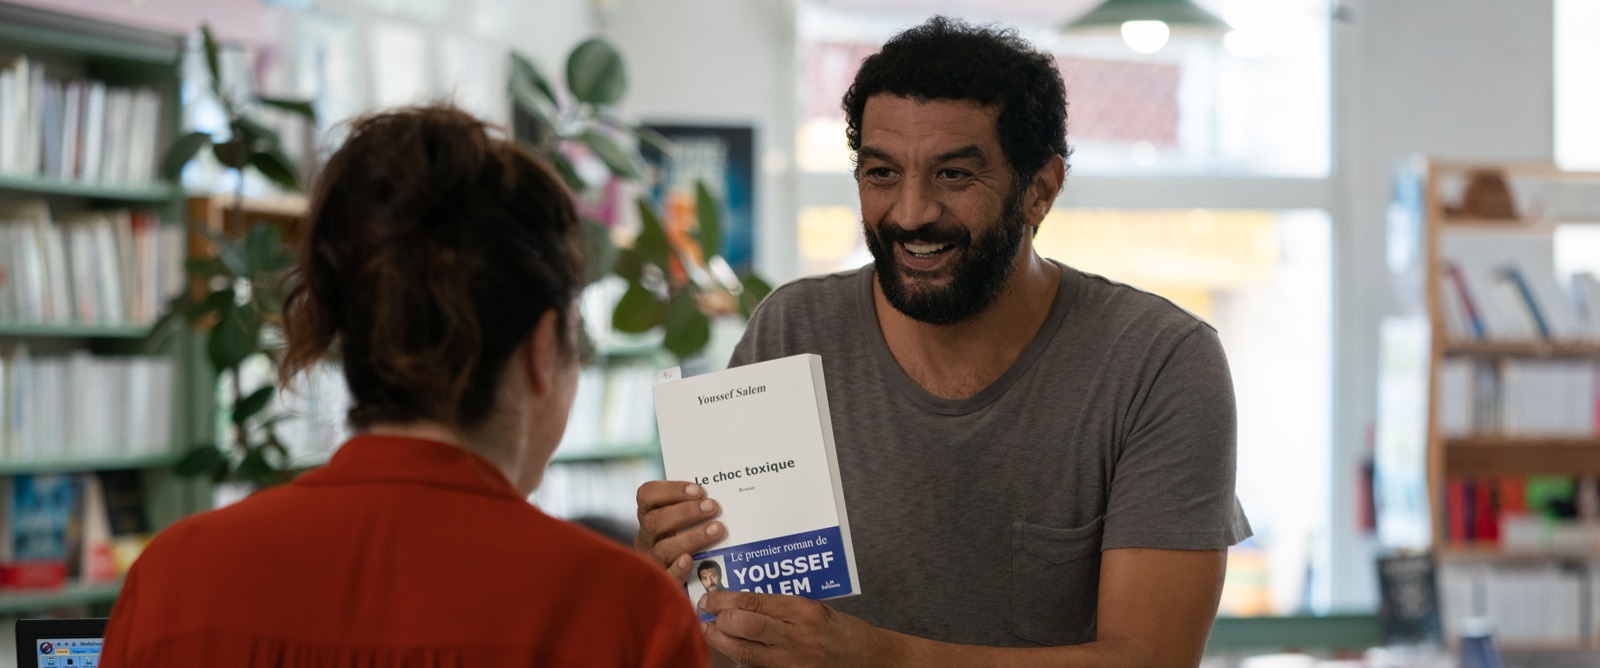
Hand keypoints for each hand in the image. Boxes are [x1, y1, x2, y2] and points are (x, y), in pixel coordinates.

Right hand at [635, 480, 723, 582]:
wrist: (675, 585)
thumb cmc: (685, 538)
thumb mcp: (681, 521)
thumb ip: (692, 507)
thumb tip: (720, 495)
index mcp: (647, 516)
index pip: (647, 495)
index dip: (671, 490)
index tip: (698, 490)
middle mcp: (645, 538)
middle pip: (654, 522)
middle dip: (685, 512)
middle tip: (712, 507)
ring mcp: (651, 561)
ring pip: (662, 549)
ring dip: (691, 537)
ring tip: (717, 529)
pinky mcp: (661, 584)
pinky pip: (666, 577)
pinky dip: (677, 568)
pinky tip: (690, 560)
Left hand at [700, 591, 901, 667]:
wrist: (867, 659)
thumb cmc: (839, 629)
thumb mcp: (813, 606)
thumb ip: (779, 605)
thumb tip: (739, 601)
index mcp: (804, 610)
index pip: (755, 602)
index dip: (726, 599)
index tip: (710, 597)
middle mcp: (799, 636)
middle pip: (747, 627)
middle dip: (720, 619)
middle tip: (706, 612)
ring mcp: (794, 661)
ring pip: (746, 653)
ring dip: (721, 642)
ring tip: (710, 631)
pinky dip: (739, 659)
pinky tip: (730, 652)